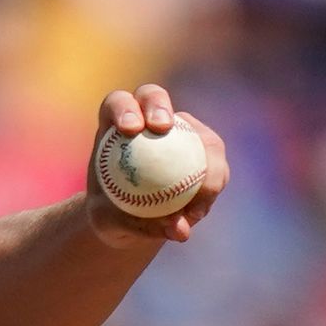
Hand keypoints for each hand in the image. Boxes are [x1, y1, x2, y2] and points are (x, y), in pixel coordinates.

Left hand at [86, 84, 229, 248]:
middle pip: (154, 97)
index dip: (125, 108)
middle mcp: (147, 120)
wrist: (128, 220)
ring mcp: (180, 132)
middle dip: (158, 105)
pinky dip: (210, 189)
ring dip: (204, 161)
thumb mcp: (110, 223)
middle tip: (162, 128)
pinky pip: (215, 166)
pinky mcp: (204, 152)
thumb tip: (178, 228)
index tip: (130, 129)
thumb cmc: (110, 216)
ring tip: (198, 196)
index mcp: (113, 126)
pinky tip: (199, 212)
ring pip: (199, 134)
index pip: (118, 104)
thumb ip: (134, 222)